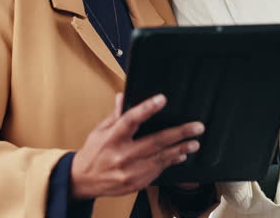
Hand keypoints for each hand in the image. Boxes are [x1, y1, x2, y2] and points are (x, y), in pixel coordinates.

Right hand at [70, 93, 203, 198]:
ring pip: (160, 159)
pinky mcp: (135, 184)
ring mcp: (129, 172)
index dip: (147, 109)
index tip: (162, 99)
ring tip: (194, 143)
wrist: (83, 180)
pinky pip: (157, 172)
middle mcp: (121, 156)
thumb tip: (123, 96)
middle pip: (155, 142)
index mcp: (111, 139)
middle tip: (196, 127)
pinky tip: (180, 156)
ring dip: (180, 150)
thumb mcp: (99, 130)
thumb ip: (115, 115)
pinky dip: (170, 162)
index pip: (130, 120)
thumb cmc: (93, 153)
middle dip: (179, 134)